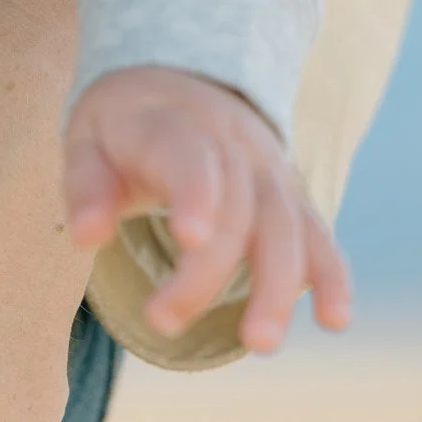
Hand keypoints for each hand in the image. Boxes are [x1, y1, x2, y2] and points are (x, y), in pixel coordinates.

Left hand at [62, 66, 351, 354]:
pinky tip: (335, 320)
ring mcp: (269, 171)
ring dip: (278, 286)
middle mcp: (232, 145)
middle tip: (163, 322)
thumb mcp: (88, 141)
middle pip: (237, 207)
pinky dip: (331, 275)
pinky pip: (318, 234)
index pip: (192, 157)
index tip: (188, 238)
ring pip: (285, 225)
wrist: (178, 78)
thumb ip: (87, 186)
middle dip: (209, 271)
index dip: (197, 194)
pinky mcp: (290, 197)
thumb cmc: (125, 128)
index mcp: (175, 126)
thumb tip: (86, 237)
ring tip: (260, 343)